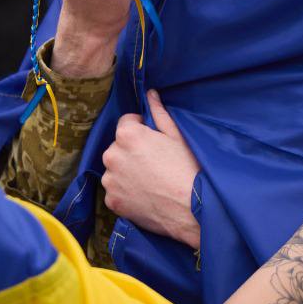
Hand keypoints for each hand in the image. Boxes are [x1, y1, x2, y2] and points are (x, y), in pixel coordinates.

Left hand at [101, 91, 201, 249]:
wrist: (192, 209)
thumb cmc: (188, 169)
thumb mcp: (177, 135)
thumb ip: (158, 112)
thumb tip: (150, 93)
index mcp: (127, 135)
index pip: (126, 122)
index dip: (142, 129)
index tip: (154, 141)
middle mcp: (112, 155)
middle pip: (118, 146)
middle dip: (131, 151)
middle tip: (154, 163)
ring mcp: (110, 180)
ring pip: (115, 169)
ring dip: (126, 171)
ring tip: (150, 180)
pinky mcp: (112, 201)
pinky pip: (115, 190)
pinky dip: (125, 192)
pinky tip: (144, 194)